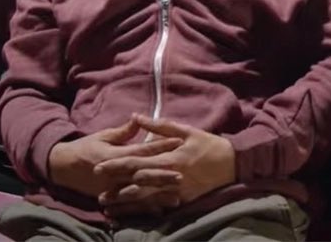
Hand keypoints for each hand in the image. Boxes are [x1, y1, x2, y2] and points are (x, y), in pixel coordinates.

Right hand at [47, 119, 182, 197]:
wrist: (62, 167)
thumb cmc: (86, 147)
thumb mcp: (103, 136)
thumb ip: (123, 131)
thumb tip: (138, 119)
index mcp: (115, 154)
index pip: (141, 149)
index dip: (159, 145)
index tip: (177, 141)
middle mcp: (114, 172)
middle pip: (142, 174)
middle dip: (162, 174)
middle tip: (181, 174)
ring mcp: (112, 187)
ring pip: (138, 191)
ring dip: (156, 194)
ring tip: (176, 195)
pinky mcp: (109, 197)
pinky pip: (129, 204)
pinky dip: (143, 208)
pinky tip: (159, 210)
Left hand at [95, 114, 236, 207]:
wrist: (232, 164)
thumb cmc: (209, 144)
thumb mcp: (186, 131)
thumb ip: (160, 126)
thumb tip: (137, 116)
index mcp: (168, 158)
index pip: (136, 162)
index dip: (116, 166)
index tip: (98, 167)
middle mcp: (169, 177)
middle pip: (137, 185)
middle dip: (116, 190)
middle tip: (98, 195)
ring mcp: (175, 191)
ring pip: (146, 199)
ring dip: (126, 204)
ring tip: (109, 208)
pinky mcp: (182, 200)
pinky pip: (160, 206)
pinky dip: (144, 211)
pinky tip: (132, 214)